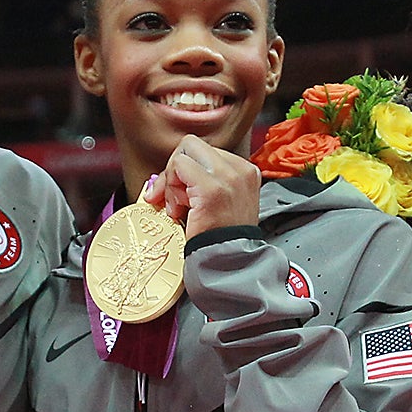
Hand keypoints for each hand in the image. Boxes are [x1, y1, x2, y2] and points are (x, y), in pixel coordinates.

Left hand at [144, 136, 261, 240]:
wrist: (229, 265)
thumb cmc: (220, 239)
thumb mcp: (219, 202)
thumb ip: (200, 181)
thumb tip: (166, 174)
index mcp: (245, 171)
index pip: (205, 152)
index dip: (185, 172)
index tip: (181, 197)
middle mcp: (240, 169)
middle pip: (192, 146)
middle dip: (175, 170)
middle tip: (174, 200)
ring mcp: (228, 177)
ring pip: (183, 153)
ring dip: (172, 180)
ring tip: (180, 208)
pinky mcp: (211, 188)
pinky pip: (178, 166)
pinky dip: (170, 187)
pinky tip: (178, 211)